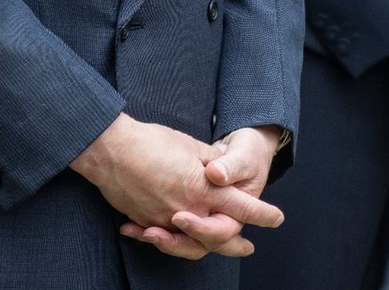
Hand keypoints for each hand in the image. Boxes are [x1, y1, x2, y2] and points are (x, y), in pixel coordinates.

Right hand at [71, 114, 280, 259]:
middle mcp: (185, 209)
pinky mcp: (143, 220)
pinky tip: (171, 236)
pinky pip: (161, 236)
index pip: (239, 206)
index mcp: (202, 188)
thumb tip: (221, 170)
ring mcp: (162, 219)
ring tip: (213, 247)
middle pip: (217, 236)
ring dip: (203, 245)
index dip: (261, 213)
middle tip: (248, 247)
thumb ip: (210, 162)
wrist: (112, 151)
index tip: (277, 218)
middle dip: (235, 243)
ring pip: (188, 243)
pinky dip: (168, 239)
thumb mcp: (190, 145)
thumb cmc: (153, 141)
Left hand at [151, 126, 283, 257]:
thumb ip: (228, 166)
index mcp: (237, 206)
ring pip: (182, 244)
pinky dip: (145, 234)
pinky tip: (128, 228)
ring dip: (164, 241)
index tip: (179, 218)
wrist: (243, 152)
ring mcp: (201, 218)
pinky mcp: (183, 215)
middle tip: (156, 231)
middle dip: (177, 242)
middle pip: (200, 244)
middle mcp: (218, 217)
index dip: (203, 228)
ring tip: (145, 231)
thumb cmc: (246, 153)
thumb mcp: (241, 156)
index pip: (223, 227)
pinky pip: (166, 235)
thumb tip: (215, 173)